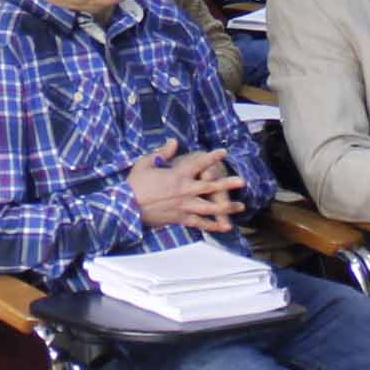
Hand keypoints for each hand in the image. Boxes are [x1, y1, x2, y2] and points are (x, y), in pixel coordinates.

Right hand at [127, 139, 249, 232]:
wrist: (127, 207)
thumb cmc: (135, 184)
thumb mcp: (146, 162)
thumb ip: (162, 152)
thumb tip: (174, 142)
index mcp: (177, 175)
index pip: (199, 163)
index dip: (212, 156)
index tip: (224, 152)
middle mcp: (184, 191)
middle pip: (211, 187)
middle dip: (228, 184)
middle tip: (242, 181)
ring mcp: (184, 207)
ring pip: (210, 208)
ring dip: (227, 207)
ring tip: (241, 206)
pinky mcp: (180, 219)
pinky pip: (200, 224)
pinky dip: (213, 226)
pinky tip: (225, 227)